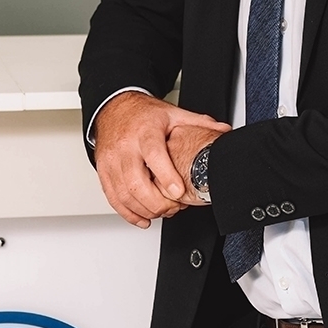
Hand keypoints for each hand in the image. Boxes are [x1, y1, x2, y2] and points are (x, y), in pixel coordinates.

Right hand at [93, 92, 229, 227]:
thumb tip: (223, 131)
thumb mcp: (173, 114)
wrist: (115, 108)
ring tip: (163, 213)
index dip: (166, 176)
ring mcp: (111, 160)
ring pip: (123, 194)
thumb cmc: (144, 114)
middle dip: (156, 202)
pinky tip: (143, 218)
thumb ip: (199, 123)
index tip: (178, 193)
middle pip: (135, 182)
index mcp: (145, 132)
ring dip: (144, 210)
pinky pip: (112, 198)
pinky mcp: (103, 172)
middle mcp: (125, 147)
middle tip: (175, 207)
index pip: (153, 155)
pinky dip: (128, 213)